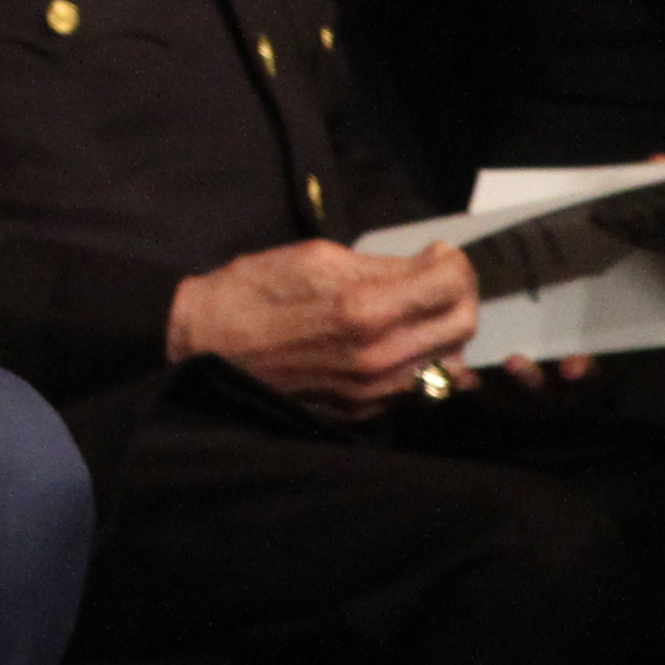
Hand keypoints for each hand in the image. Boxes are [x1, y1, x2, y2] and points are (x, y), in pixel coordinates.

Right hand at [167, 239, 482, 418]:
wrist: (203, 346)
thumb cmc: (250, 292)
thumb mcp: (314, 259)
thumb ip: (381, 265)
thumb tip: (432, 263)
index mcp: (362, 312)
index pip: (448, 287)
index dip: (455, 263)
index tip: (440, 252)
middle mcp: (376, 361)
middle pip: (461, 327)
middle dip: (460, 294)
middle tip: (438, 276)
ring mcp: (371, 394)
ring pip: (448, 363)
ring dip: (444, 329)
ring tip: (419, 308)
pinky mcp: (361, 413)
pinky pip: (418, 387)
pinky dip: (422, 360)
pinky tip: (398, 339)